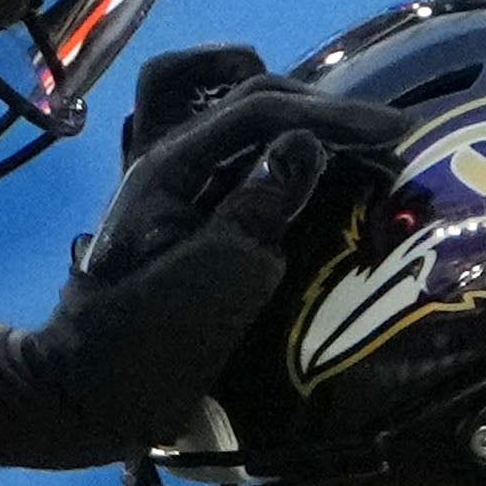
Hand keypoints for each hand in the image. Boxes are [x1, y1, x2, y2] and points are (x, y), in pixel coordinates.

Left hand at [0, 74, 396, 464]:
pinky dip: (246, 138)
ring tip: (329, 129)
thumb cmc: (152, 344)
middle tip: (374, 135)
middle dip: (313, 104)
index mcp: (171, 164)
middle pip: (236, 89)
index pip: (259, 109)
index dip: (332, 117)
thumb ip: (265, 203)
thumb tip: (306, 144)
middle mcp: (162, 159)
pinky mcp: (168, 215)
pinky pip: (204, 149)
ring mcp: (161, 184)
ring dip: (271, 102)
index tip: (396, 133)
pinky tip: (284, 157)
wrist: (89, 396)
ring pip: (206, 100)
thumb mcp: (223, 276)